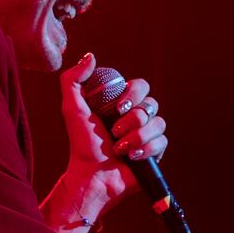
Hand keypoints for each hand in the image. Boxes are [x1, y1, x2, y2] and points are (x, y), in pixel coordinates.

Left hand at [59, 53, 168, 203]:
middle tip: (115, 130)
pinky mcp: (154, 152)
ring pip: (158, 123)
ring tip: (119, 149)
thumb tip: (90, 56)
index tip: (116, 107)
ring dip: (136, 137)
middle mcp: (135, 117)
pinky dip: (145, 149)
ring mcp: (147, 134)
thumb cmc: (81, 144)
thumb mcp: (72, 108)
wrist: (92, 176)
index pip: (140, 86)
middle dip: (133, 118)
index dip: (133, 94)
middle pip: (152, 103)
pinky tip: (131, 157)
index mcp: (121, 104)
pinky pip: (162, 141)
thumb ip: (73, 80)